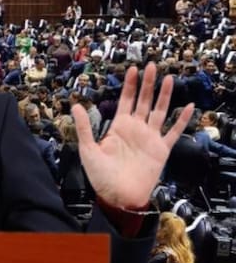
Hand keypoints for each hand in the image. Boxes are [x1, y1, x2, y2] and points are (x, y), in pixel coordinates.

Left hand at [73, 63, 192, 209]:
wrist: (118, 197)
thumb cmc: (101, 176)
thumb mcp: (88, 149)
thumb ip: (85, 127)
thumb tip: (75, 104)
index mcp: (119, 127)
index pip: (126, 101)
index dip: (129, 85)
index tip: (132, 69)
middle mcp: (136, 129)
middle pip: (144, 101)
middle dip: (147, 83)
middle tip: (152, 65)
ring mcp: (150, 138)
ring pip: (159, 111)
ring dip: (164, 95)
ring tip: (168, 78)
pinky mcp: (161, 149)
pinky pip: (173, 132)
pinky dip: (182, 120)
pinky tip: (188, 106)